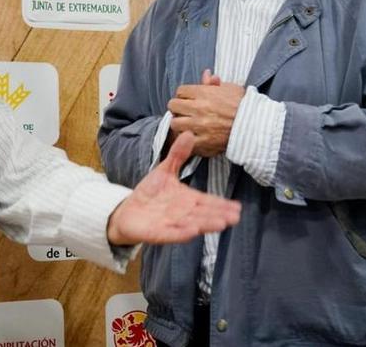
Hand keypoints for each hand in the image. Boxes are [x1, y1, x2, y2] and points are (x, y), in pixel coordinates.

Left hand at [107, 132, 241, 245]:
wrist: (128, 211)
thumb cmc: (150, 193)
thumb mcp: (164, 170)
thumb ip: (177, 155)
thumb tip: (189, 133)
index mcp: (188, 199)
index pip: (208, 201)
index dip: (222, 204)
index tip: (238, 207)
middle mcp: (184, 213)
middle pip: (204, 215)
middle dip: (219, 216)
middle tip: (235, 217)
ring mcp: (172, 224)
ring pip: (192, 225)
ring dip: (206, 224)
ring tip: (221, 224)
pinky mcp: (159, 233)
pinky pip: (172, 234)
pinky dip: (182, 233)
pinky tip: (193, 231)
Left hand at [168, 69, 245, 156]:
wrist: (255, 125)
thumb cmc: (244, 106)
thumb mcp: (231, 89)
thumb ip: (215, 83)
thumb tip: (206, 74)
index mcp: (204, 93)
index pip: (180, 91)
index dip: (183, 95)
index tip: (188, 100)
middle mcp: (198, 108)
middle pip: (173, 106)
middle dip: (178, 108)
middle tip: (184, 112)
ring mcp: (199, 126)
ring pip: (175, 124)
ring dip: (179, 124)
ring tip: (187, 125)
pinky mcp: (202, 142)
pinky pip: (184, 140)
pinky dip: (186, 140)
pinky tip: (192, 138)